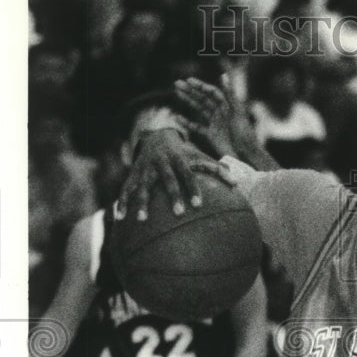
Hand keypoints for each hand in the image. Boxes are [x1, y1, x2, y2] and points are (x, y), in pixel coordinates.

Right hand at [116, 127, 235, 221]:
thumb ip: (216, 168)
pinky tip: (119, 218)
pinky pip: (125, 189)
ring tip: (141, 219)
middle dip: (172, 196)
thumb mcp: (198, 156)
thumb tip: (237, 183)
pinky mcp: (132, 174)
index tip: (198, 205)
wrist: (155, 136)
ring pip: (142, 186)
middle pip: (167, 180)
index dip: (193, 188)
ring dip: (141, 202)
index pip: (188, 174)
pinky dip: (122, 202)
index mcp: (178, 159)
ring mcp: (145, 169)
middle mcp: (161, 163)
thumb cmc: (183, 152)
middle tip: (178, 213)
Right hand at [174, 74, 259, 161]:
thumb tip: (223, 75)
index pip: (212, 92)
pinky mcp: (211, 135)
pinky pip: (197, 127)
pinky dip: (187, 123)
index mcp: (227, 106)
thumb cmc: (244, 133)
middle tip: (176, 83)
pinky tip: (178, 117)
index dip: (200, 86)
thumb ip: (229, 94)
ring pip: (199, 109)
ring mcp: (215, 124)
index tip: (188, 81)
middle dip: (190, 91)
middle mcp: (220, 113)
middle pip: (203, 98)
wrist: (245, 155)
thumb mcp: (237, 112)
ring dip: (188, 101)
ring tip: (177, 92)